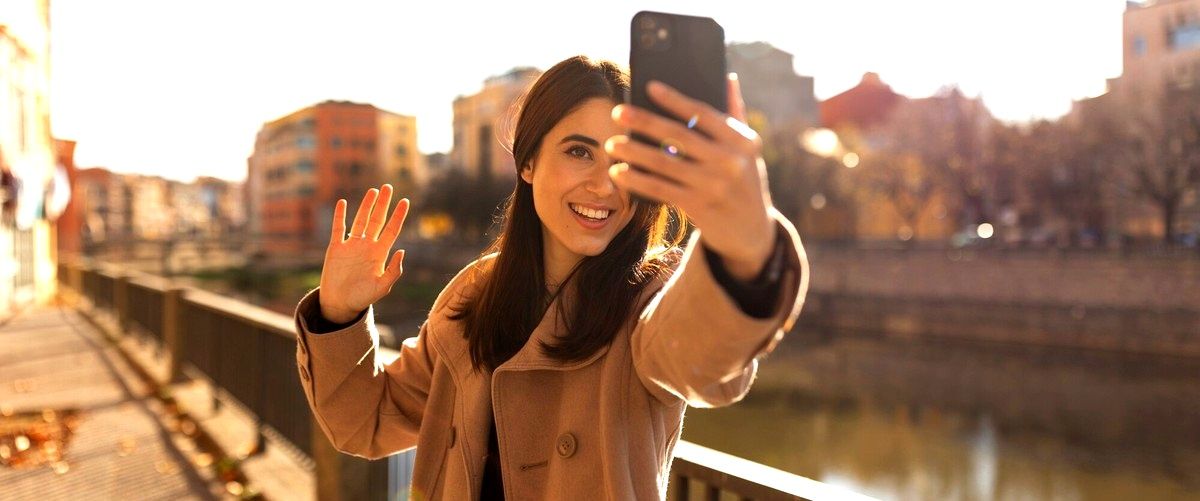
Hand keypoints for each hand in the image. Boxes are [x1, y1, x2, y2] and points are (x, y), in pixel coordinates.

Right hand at [318, 184, 409, 323]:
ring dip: (366, 205)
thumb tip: (402, 251)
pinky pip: (338, 228)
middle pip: (377, 220)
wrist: (341, 304)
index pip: (391, 230)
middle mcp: (367, 246)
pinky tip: (343, 202)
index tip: (405, 201)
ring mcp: (351, 245)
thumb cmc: (363, 298)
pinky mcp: (336, 248)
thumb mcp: (382, 287)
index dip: (398, 216)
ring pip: (360, 220)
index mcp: (380, 253)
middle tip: (388, 187)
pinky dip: (340, 216)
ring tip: (373, 191)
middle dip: (383, 204)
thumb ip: (393, 271)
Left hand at [605, 74, 775, 280]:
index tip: (649, 87)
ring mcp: (714, 185)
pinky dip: (637, 180)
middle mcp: (731, 161)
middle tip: (617, 111)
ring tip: (611, 144)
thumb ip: (736, 114)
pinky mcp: (698, 207)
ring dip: (633, 152)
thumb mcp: (748, 151)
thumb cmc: (744, 182)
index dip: (675, 99)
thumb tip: (727, 77)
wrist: (752, 232)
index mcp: (744, 141)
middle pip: (679, 136)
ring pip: (665, 163)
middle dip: (645, 122)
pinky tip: (619, 172)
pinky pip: (661, 189)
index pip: (704, 113)